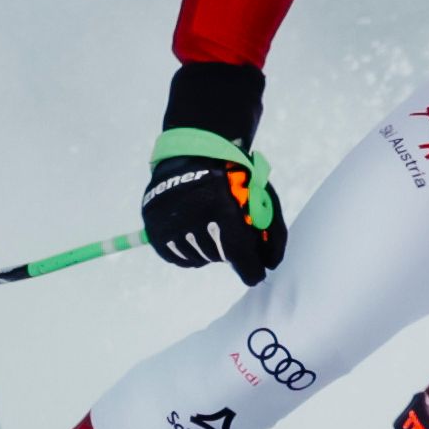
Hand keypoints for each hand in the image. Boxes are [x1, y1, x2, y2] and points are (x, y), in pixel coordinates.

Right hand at [144, 61, 287, 283]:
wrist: (190, 155)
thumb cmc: (232, 176)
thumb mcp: (260, 195)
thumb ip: (272, 232)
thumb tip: (271, 264)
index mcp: (220, 207)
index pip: (238, 255)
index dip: (250, 269)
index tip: (256, 274)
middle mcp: (191, 219)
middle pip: (220, 257)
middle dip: (231, 250)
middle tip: (232, 232)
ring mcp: (170, 225)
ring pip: (199, 259)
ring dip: (211, 250)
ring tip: (211, 226)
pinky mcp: (155, 230)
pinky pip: (179, 258)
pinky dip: (191, 251)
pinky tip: (196, 232)